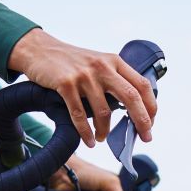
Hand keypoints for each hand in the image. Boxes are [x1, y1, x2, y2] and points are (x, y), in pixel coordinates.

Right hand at [9, 29, 156, 148]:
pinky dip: (85, 132)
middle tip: (144, 137)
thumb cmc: (71, 62)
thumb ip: (114, 80)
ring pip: (104, 111)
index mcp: (115, 61)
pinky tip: (88, 141)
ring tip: (102, 139)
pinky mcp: (66, 84)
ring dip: (105, 131)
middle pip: (130, 97)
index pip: (142, 85)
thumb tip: (132, 110)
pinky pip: (80, 114)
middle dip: (141, 121)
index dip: (150, 107)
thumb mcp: (98, 63)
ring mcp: (84, 75)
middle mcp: (103, 66)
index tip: (151, 124)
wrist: (39, 49)